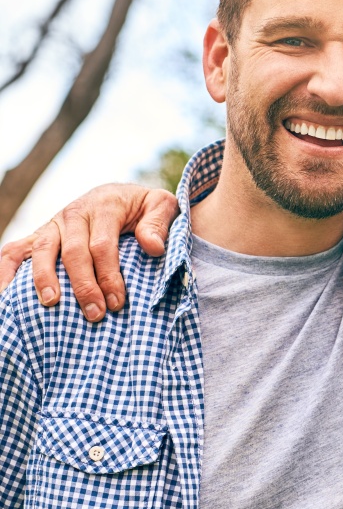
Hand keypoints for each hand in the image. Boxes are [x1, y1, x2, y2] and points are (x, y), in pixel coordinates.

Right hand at [0, 185, 179, 320]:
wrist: (122, 194)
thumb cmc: (144, 207)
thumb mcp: (160, 206)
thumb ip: (159, 224)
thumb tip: (153, 247)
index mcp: (104, 206)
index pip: (103, 245)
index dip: (109, 276)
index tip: (117, 302)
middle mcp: (75, 213)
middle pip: (73, 252)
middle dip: (84, 286)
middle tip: (95, 314)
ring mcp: (55, 224)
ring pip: (43, 250)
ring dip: (45, 279)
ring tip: (52, 303)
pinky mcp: (42, 234)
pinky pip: (16, 250)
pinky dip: (6, 269)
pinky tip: (4, 292)